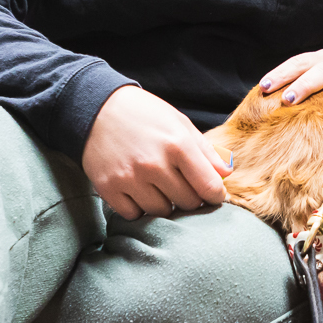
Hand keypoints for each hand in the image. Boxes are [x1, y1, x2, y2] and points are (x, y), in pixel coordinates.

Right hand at [82, 85, 231, 219]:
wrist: (96, 108)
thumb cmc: (144, 115)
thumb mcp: (179, 123)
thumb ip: (206, 151)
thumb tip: (226, 176)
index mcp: (177, 144)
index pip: (209, 187)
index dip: (216, 194)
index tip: (212, 193)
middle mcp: (154, 164)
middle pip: (188, 203)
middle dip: (190, 197)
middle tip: (181, 184)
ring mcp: (130, 178)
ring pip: (162, 211)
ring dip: (164, 203)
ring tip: (158, 185)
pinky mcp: (109, 188)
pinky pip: (134, 214)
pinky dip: (139, 207)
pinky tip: (138, 190)